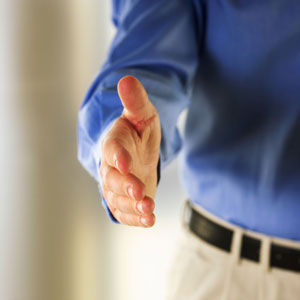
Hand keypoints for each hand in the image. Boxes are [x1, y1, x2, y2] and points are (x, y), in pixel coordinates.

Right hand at [99, 76, 160, 226]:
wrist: (134, 153)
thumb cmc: (137, 132)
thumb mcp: (141, 113)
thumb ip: (135, 100)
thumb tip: (127, 78)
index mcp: (114, 143)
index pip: (112, 150)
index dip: (117, 156)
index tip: (125, 162)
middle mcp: (111, 167)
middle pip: (111, 178)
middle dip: (125, 186)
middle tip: (139, 192)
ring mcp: (116, 186)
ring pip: (118, 198)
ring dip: (132, 205)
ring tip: (148, 210)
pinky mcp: (123, 199)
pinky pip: (124, 211)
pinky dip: (135, 218)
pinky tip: (149, 221)